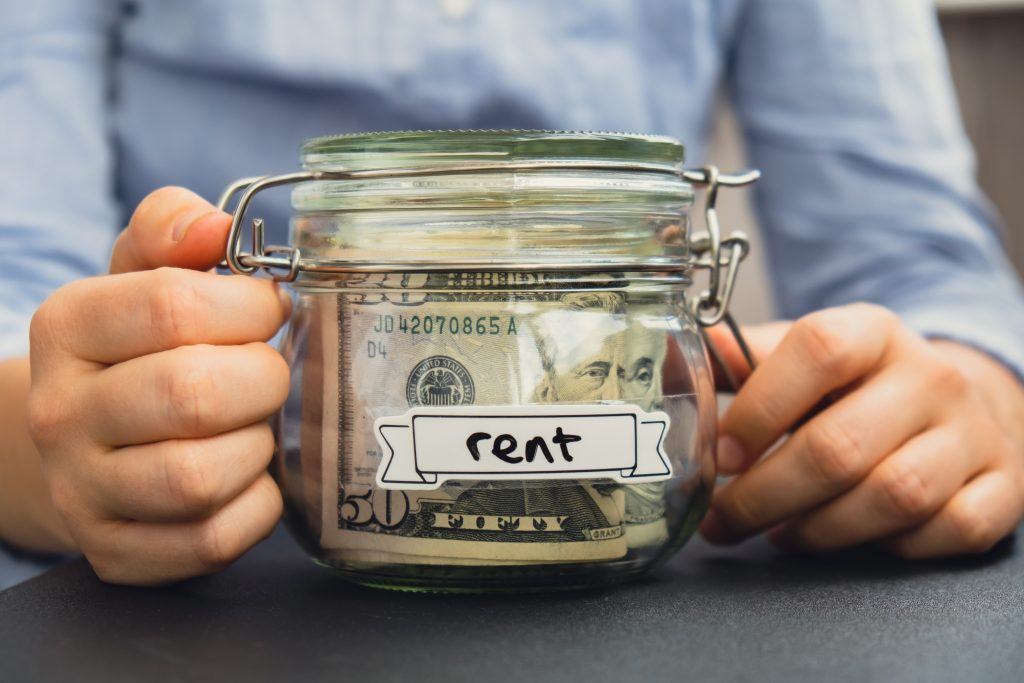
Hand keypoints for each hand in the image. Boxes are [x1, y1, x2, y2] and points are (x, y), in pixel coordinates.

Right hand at [28, 187, 289, 584]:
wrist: (82, 443)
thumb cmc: (136, 348)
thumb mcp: (139, 273)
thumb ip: (173, 230)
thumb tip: (216, 226)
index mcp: (66, 327)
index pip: (173, 306)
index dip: (249, 306)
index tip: (270, 309)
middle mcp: (60, 414)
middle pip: (193, 394)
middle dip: (263, 378)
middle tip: (269, 373)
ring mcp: (83, 492)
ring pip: (200, 477)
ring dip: (257, 446)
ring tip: (254, 425)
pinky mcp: (117, 552)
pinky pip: (213, 539)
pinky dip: (257, 506)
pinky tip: (249, 476)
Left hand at [700, 303, 1023, 557]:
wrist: (963, 402)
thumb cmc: (863, 385)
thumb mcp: (809, 355)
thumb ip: (748, 358)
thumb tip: (676, 355)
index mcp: (873, 332)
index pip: (817, 352)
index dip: (759, 411)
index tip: (719, 456)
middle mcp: (930, 376)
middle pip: (840, 447)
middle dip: (765, 496)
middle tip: (723, 520)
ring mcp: (973, 434)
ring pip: (893, 496)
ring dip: (819, 529)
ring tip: (777, 533)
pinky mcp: (1002, 487)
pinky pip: (948, 531)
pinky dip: (893, 547)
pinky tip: (853, 539)